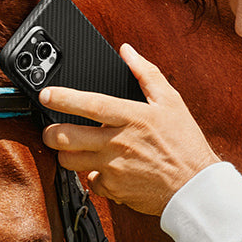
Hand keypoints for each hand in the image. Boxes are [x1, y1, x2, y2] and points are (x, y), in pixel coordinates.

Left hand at [40, 43, 219, 214]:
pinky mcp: (114, 189)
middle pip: (65, 137)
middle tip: (52, 130)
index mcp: (131, 117)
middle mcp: (117, 142)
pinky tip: (105, 170)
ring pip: (69, 161)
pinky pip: (91, 182)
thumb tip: (127, 51)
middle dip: (50, 132)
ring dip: (66, 155)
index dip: (61, 97)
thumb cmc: (186, 144)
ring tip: (74, 149)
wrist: (195, 187)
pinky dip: (94, 177)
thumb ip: (146, 73)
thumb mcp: (172, 102)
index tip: (46, 94)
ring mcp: (113, 168)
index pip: (88, 103)